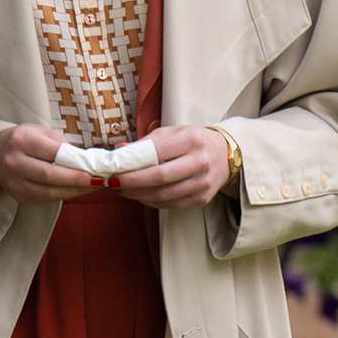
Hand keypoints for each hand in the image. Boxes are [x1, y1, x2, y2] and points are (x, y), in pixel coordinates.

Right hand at [0, 123, 100, 205]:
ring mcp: (14, 182)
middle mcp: (14, 162)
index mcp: (21, 141)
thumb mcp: (40, 131)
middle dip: (77, 180)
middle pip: (50, 175)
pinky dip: (64, 195)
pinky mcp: (19, 197)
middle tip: (99, 181)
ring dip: (74, 191)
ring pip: (49, 192)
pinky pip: (46, 199)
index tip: (95, 168)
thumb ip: (61, 144)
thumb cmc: (25, 139)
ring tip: (93, 187)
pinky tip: (77, 190)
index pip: (52, 153)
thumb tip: (86, 159)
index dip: (75, 163)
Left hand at [114, 123, 231, 208]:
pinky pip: (171, 205)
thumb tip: (117, 152)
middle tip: (113, 183)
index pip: (156, 155)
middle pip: (159, 178)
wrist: (225, 154)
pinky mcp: (202, 199)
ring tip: (122, 190)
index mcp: (191, 140)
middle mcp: (200, 162)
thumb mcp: (171, 132)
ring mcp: (203, 183)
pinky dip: (151, 202)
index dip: (132, 165)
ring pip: (164, 195)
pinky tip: (140, 195)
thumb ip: (145, 143)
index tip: (112, 170)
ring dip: (138, 195)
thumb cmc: (192, 140)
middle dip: (131, 183)